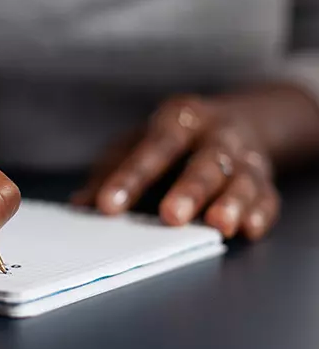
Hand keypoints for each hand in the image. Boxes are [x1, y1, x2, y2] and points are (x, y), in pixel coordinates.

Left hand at [72, 96, 278, 239]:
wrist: (239, 120)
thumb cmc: (171, 139)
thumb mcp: (136, 144)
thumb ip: (109, 173)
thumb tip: (80, 204)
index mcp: (177, 121)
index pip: (152, 148)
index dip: (129, 178)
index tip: (107, 206)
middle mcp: (215, 136)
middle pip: (204, 162)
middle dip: (188, 189)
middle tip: (170, 216)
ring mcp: (245, 158)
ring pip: (242, 179)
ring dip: (231, 202)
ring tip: (218, 224)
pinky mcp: (266, 180)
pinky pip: (267, 197)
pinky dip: (260, 213)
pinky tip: (249, 228)